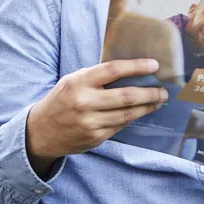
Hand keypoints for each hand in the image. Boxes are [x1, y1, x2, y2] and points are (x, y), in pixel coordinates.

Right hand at [26, 59, 168, 175]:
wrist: (39, 132)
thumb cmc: (62, 100)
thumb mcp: (73, 81)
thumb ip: (97, 76)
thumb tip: (133, 70)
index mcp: (78, 82)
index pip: (113, 70)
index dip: (136, 67)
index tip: (154, 65)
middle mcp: (84, 102)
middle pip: (127, 96)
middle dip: (151, 93)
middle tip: (164, 91)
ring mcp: (89, 122)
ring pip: (128, 114)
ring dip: (147, 107)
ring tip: (158, 102)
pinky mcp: (95, 138)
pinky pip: (120, 126)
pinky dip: (132, 118)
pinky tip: (140, 113)